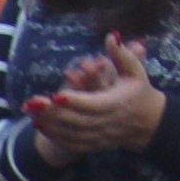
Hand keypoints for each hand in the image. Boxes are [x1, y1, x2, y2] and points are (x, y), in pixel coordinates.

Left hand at [27, 37, 167, 158]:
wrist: (149, 122)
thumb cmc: (138, 91)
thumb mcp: (134, 71)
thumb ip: (122, 54)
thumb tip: (111, 35)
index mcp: (116, 103)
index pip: (94, 104)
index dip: (75, 101)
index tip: (56, 95)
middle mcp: (108, 122)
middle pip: (77, 120)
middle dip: (53, 113)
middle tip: (32, 103)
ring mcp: (100, 136)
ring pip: (71, 133)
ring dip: (49, 124)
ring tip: (30, 112)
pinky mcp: (94, 144)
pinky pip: (71, 143)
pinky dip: (54, 135)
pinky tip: (38, 124)